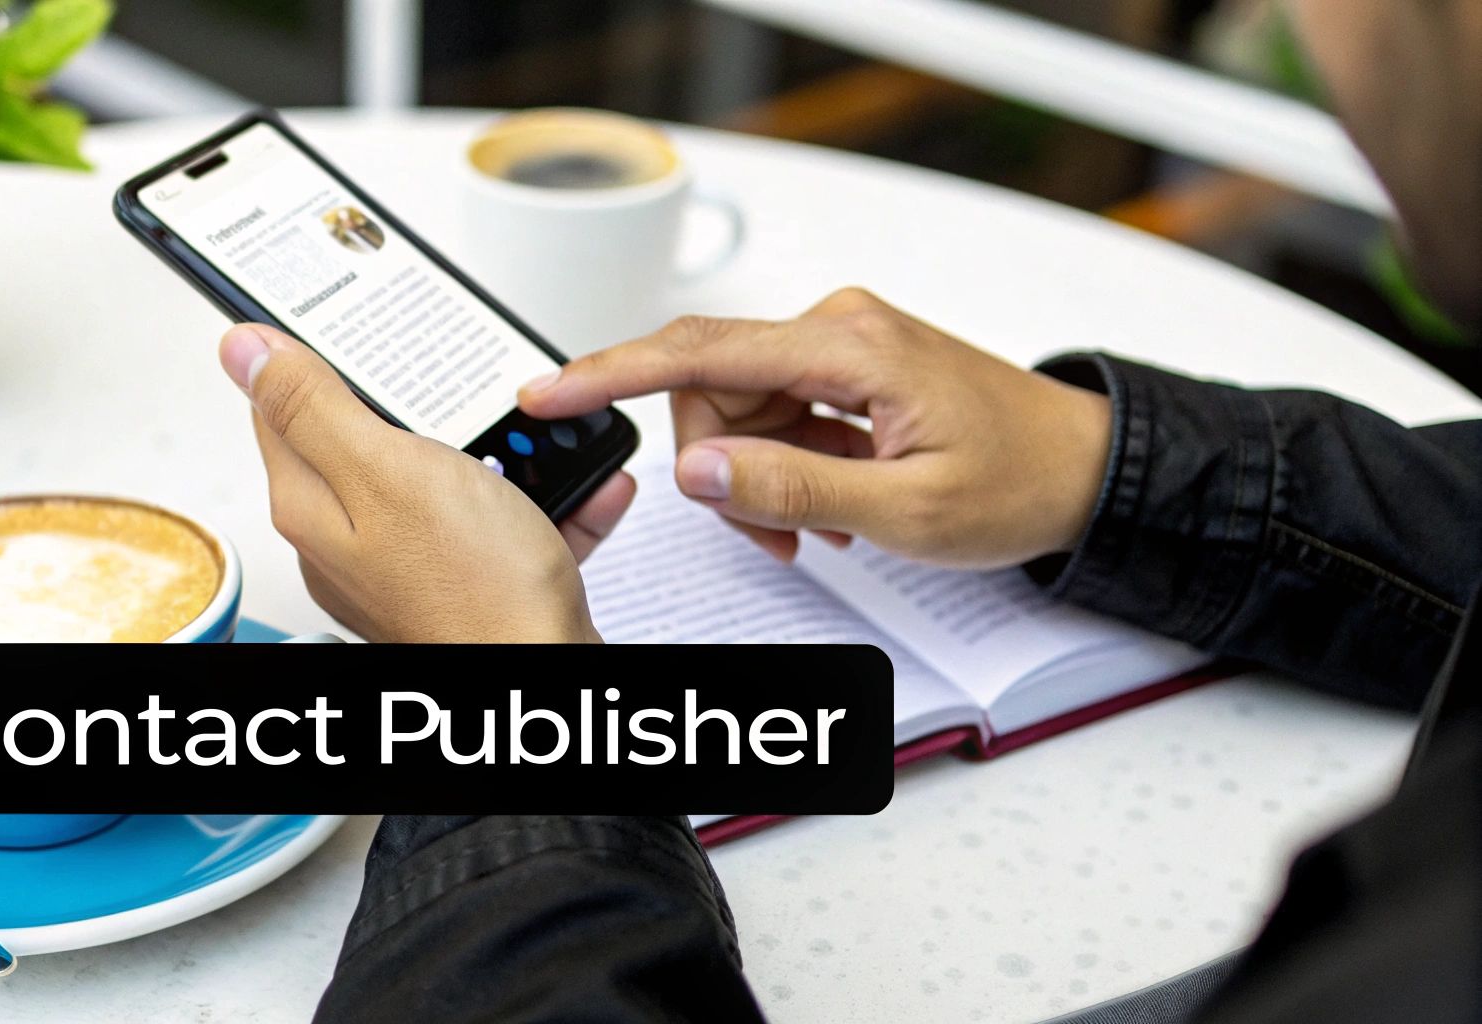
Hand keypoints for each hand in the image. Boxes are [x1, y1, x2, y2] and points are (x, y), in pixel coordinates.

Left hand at [219, 323, 632, 641]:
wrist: (542, 671)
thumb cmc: (473, 587)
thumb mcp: (386, 469)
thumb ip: (314, 407)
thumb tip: (243, 351)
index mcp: (313, 506)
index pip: (282, 410)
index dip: (317, 361)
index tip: (360, 335)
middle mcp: (349, 540)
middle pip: (366, 442)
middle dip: (423, 409)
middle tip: (461, 393)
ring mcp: (407, 565)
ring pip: (444, 480)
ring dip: (496, 453)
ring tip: (532, 442)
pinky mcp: (464, 583)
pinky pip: (500, 523)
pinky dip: (539, 501)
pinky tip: (573, 487)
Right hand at [518, 287, 1110, 568]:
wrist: (1085, 468)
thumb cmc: (1019, 481)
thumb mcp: (905, 511)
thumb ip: (792, 489)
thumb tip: (696, 469)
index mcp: (849, 347)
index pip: (700, 351)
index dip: (611, 373)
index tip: (550, 392)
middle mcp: (837, 328)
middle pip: (712, 393)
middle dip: (724, 471)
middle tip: (782, 534)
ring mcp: (839, 346)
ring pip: (737, 413)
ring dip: (760, 479)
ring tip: (821, 527)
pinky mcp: (844, 369)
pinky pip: (774, 417)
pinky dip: (784, 469)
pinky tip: (830, 504)